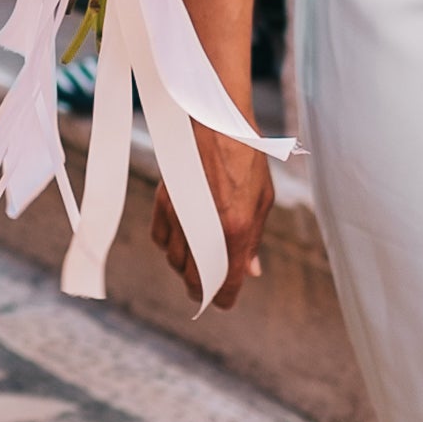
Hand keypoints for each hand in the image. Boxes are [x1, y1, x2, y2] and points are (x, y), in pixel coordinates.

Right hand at [152, 127, 272, 303]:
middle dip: (203, 288)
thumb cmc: (246, 157)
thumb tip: (251, 271)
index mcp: (237, 228)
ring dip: (187, 267)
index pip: (227, 282)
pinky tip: (181, 240)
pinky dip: (170, 246)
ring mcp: (180, 216)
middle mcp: (205, 227)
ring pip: (175, 261)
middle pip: (195, 278)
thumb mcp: (262, 199)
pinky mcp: (163, 203)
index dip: (226, 298)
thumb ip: (254, 240)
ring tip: (198, 262)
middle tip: (209, 288)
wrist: (215, 121)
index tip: (225, 301)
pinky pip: (160, 239)